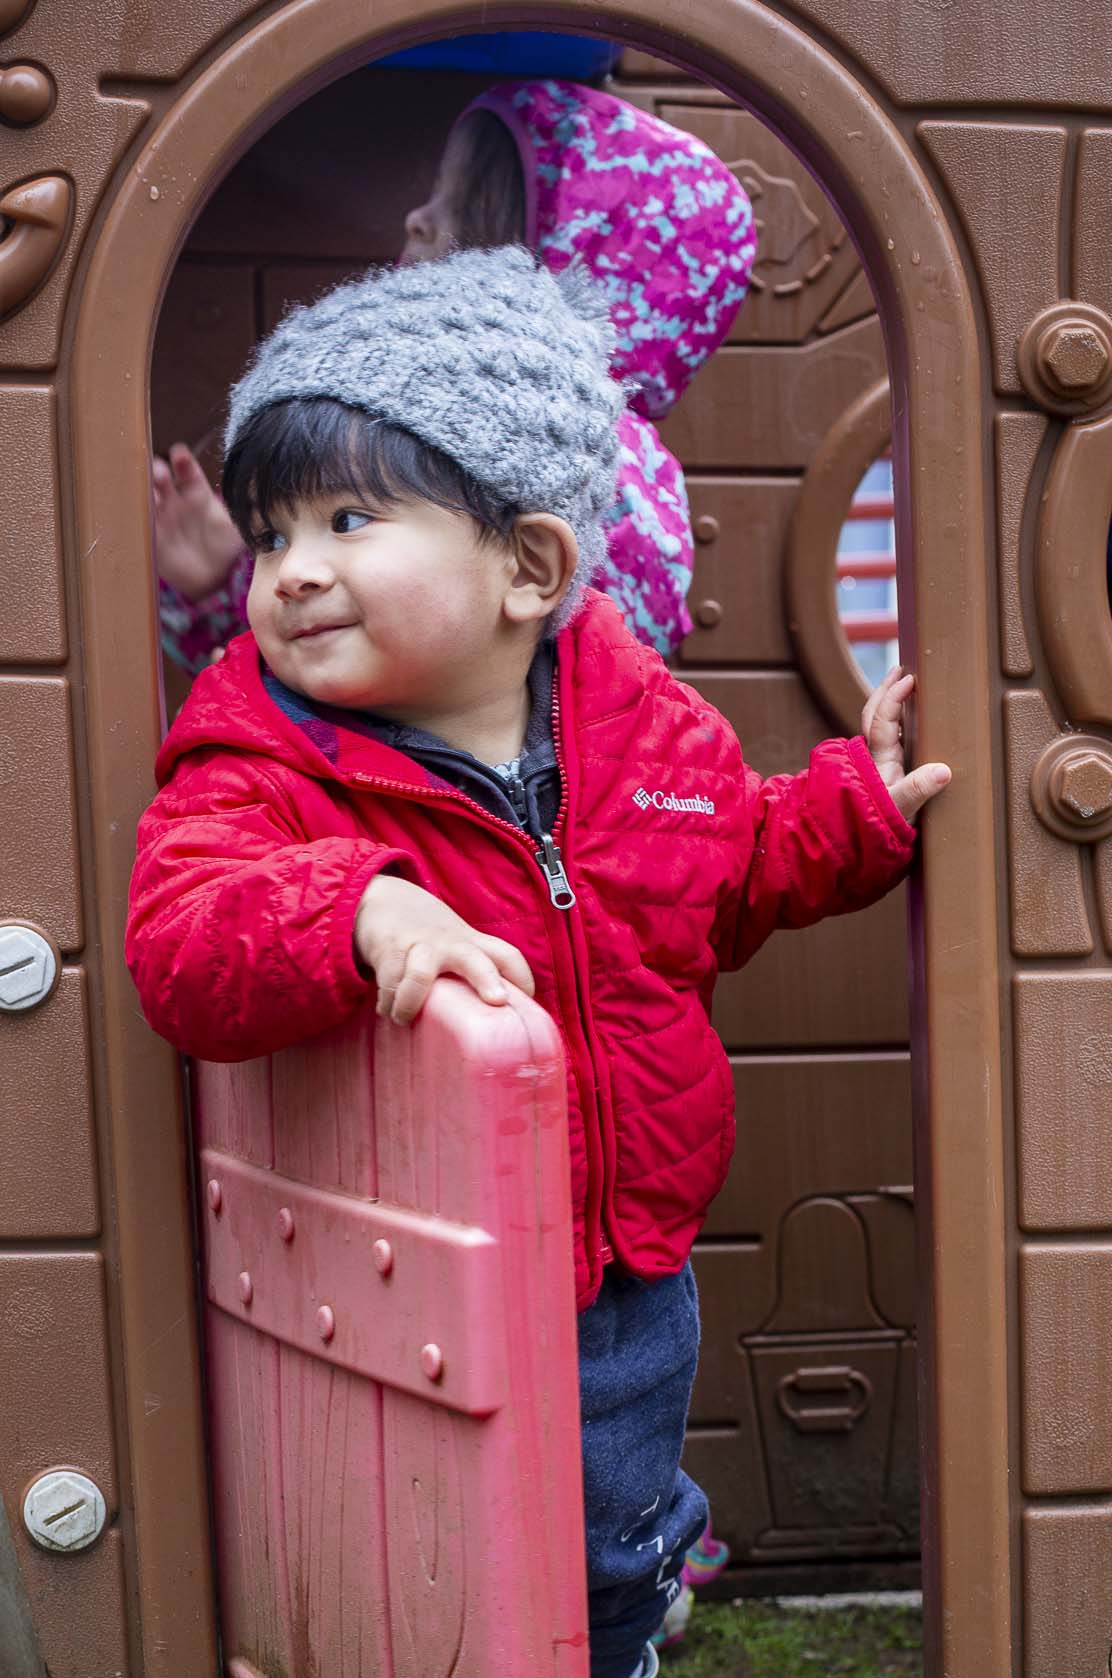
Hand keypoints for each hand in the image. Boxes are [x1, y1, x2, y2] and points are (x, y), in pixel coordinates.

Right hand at [152, 443, 244, 601]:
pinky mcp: (153, 538)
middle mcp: (176, 502)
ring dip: (146, 493)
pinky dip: (138, 518)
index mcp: (196, 494)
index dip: (183, 461)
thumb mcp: (238, 527)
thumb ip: (247, 512)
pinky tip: (137, 513)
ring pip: (149, 499)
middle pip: (162, 480)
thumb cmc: (225, 548)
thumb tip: (266, 498)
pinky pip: (143, 525)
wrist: (213, 578)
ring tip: (148, 491)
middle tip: (159, 470)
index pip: (188, 472)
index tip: (179, 452)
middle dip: (157, 472)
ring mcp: (162, 519)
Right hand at [353, 874, 534, 1024]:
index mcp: (472, 944)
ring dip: (411, 1002)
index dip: (522, 978)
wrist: (384, 900)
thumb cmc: (428, 937)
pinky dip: (387, 1002)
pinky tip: (386, 1010)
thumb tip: (492, 1019)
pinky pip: (389, 982)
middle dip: (486, 979)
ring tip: (403, 1019)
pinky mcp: (390, 951)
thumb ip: (472, 972)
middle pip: (474, 960)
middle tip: (497, 1000)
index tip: (529, 1002)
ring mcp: (419, 946)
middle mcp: (450, 944)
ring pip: (420, 975)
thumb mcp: (456, 945)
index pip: (507, 956)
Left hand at [863, 667, 950, 822]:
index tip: (908, 679)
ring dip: (888, 702)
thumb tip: (943, 771)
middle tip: (900, 669)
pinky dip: (894, 721)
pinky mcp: (885, 774)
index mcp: (879, 760)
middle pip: (873, 715)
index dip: (893, 698)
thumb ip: (918, 790)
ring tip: (901, 683)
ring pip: (878, 725)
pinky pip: (887, 739)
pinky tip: (905, 719)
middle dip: (885, 689)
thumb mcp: (901, 809)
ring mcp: (878, 765)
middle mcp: (876, 758)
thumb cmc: (881, 827)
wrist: (860, 846)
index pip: (882, 720)